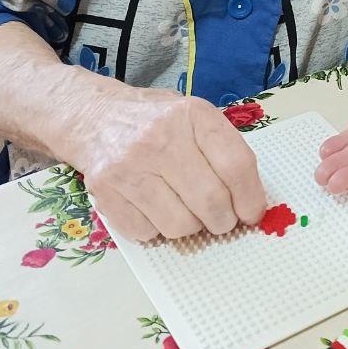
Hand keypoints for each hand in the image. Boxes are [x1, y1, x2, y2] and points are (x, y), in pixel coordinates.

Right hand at [73, 83, 266, 241]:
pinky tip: (155, 209)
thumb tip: (250, 202)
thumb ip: (223, 150)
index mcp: (192, 115)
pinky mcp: (105, 192)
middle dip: (224, 220)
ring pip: (180, 224)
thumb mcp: (195, 117)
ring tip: (186, 210)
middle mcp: (160, 138)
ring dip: (191, 227)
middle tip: (221, 218)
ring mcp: (129, 166)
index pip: (236, 165)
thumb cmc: (157, 121)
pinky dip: (157, 230)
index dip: (250, 198)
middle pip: (211, 201)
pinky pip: (146, 233)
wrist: (95, 116)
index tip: (252, 213)